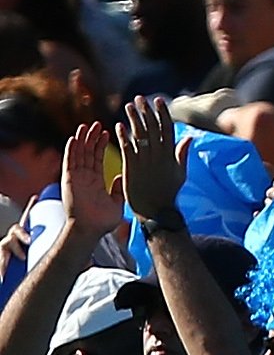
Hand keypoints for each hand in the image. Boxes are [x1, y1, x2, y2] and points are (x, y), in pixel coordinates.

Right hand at [57, 122, 120, 240]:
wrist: (90, 231)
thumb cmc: (103, 221)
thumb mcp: (116, 202)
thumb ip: (118, 189)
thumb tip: (122, 177)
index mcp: (96, 182)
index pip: (97, 159)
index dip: (100, 146)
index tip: (106, 133)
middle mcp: (85, 178)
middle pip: (87, 154)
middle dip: (91, 139)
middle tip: (97, 124)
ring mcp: (76, 179)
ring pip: (78, 155)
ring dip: (81, 140)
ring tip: (85, 126)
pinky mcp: (69, 181)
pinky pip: (70, 163)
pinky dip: (71, 150)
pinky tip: (74, 139)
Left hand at [116, 97, 187, 225]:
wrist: (155, 211)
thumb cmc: (168, 193)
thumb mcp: (180, 173)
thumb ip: (182, 154)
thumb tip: (188, 137)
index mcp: (171, 154)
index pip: (167, 128)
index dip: (162, 113)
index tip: (158, 101)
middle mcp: (158, 155)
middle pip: (152, 128)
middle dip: (146, 112)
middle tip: (140, 98)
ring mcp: (144, 161)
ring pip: (139, 135)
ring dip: (133, 119)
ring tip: (128, 106)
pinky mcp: (131, 168)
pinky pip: (126, 148)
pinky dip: (122, 136)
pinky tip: (118, 126)